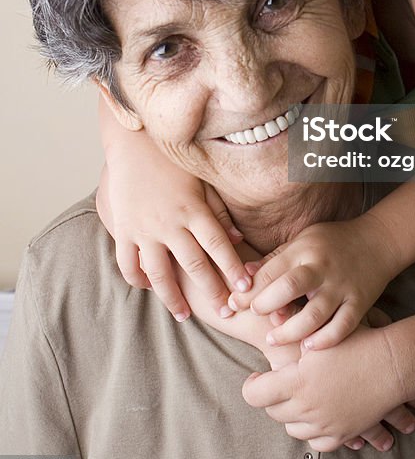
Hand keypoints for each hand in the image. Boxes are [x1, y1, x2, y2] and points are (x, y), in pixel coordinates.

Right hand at [98, 157, 251, 320]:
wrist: (133, 143)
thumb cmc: (173, 160)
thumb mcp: (202, 181)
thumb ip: (219, 211)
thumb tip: (238, 239)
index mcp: (193, 209)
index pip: (218, 245)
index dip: (234, 268)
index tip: (246, 288)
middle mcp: (170, 223)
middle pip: (195, 265)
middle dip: (212, 292)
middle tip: (226, 312)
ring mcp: (145, 229)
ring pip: (161, 273)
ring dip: (173, 298)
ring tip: (184, 315)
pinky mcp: (124, 230)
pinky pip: (129, 263)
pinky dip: (138, 279)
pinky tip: (148, 288)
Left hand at [230, 215, 398, 348]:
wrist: (378, 241)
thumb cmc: (331, 242)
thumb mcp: (301, 241)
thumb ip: (274, 259)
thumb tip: (243, 274)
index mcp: (304, 250)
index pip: (270, 271)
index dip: (248, 290)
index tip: (232, 304)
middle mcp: (322, 268)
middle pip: (289, 287)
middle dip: (266, 305)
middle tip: (255, 317)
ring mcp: (342, 287)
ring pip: (314, 314)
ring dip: (290, 330)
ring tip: (273, 339)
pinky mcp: (359, 303)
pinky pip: (342, 326)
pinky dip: (325, 339)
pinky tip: (309, 349)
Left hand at [241, 321, 413, 449]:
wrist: (393, 364)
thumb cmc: (357, 341)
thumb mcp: (320, 333)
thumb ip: (292, 334)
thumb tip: (269, 326)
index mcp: (296, 382)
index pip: (254, 394)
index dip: (251, 385)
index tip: (257, 376)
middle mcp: (307, 408)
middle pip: (273, 412)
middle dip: (273, 397)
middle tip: (280, 381)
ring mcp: (324, 425)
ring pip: (293, 428)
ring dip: (292, 414)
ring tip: (301, 395)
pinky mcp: (341, 435)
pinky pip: (316, 443)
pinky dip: (313, 431)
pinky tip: (318, 414)